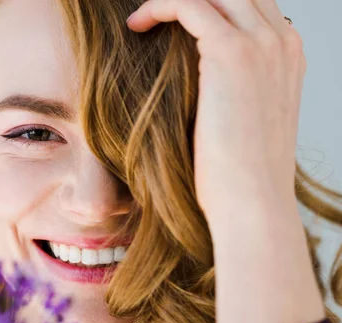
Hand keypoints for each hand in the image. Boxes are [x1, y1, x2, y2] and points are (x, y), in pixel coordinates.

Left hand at [127, 0, 304, 219]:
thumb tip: (200, 80)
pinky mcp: (231, 52)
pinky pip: (188, 3)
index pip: (251, 3)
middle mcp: (282, 41)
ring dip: (170, 0)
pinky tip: (136, 24)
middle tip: (155, 12)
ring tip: (141, 18)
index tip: (174, 17)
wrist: (251, 201)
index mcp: (288, 55)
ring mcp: (261, 43)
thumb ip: (236, 87)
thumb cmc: (239, 172)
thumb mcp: (247, 119)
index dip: (211, 3)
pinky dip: (158, 6)